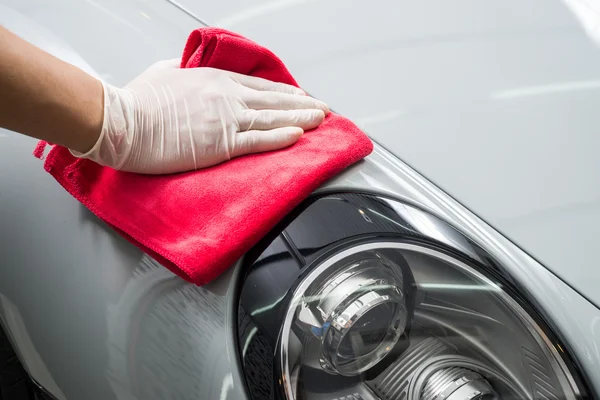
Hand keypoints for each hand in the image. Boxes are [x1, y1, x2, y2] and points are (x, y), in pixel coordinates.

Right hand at [73, 59, 328, 173]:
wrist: (122, 122)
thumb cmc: (137, 101)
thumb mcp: (165, 73)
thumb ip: (186, 73)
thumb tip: (190, 71)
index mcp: (214, 80)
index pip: (259, 87)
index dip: (283, 93)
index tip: (299, 98)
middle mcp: (226, 97)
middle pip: (273, 100)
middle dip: (302, 105)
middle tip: (323, 109)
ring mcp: (226, 119)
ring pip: (273, 118)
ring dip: (301, 119)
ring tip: (322, 121)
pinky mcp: (221, 143)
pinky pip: (259, 139)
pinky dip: (281, 137)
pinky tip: (299, 135)